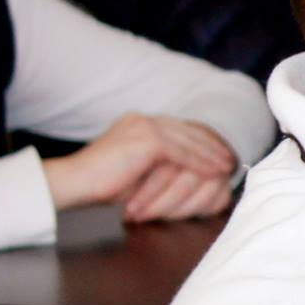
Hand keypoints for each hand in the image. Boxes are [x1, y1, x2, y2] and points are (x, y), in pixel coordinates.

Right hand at [43, 113, 234, 211]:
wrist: (74, 183)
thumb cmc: (99, 185)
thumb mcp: (135, 170)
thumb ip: (158, 166)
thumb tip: (185, 174)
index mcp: (136, 122)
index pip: (176, 129)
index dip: (198, 140)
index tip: (216, 152)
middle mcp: (141, 119)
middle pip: (186, 131)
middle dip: (210, 144)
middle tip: (229, 158)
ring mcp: (145, 126)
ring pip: (189, 141)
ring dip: (211, 154)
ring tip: (228, 166)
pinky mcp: (148, 140)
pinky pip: (184, 153)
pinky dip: (201, 163)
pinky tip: (215, 172)